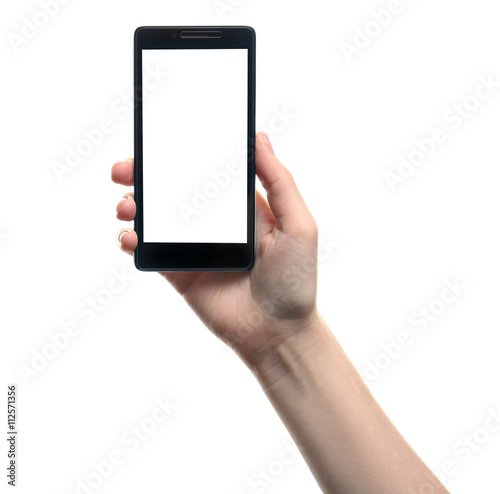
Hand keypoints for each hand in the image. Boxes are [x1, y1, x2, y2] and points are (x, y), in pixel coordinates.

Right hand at [111, 132, 319, 370]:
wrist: (277, 331)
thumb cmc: (294, 279)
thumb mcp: (298, 225)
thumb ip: (279, 182)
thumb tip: (259, 138)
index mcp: (238, 206)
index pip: (205, 170)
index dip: (181, 153)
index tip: (159, 139)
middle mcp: (212, 222)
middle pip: (171, 190)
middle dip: (144, 176)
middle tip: (124, 169)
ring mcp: (193, 246)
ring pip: (154, 218)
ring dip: (133, 206)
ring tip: (127, 207)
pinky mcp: (179, 271)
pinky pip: (149, 252)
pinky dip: (132, 241)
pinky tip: (131, 238)